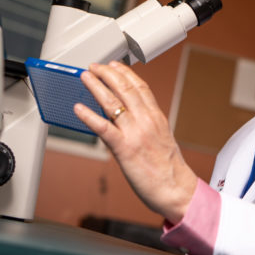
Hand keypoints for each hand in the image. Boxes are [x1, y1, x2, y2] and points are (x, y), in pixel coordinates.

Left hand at [74, 61, 197, 223]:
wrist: (175, 189)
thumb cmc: (169, 168)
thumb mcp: (162, 137)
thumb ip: (146, 124)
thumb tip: (129, 117)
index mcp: (156, 117)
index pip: (140, 86)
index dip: (125, 72)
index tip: (114, 65)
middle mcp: (146, 120)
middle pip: (125, 88)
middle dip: (108, 73)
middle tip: (95, 66)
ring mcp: (135, 133)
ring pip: (113, 103)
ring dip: (96, 87)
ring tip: (86, 77)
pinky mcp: (125, 148)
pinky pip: (104, 128)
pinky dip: (89, 116)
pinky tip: (78, 109)